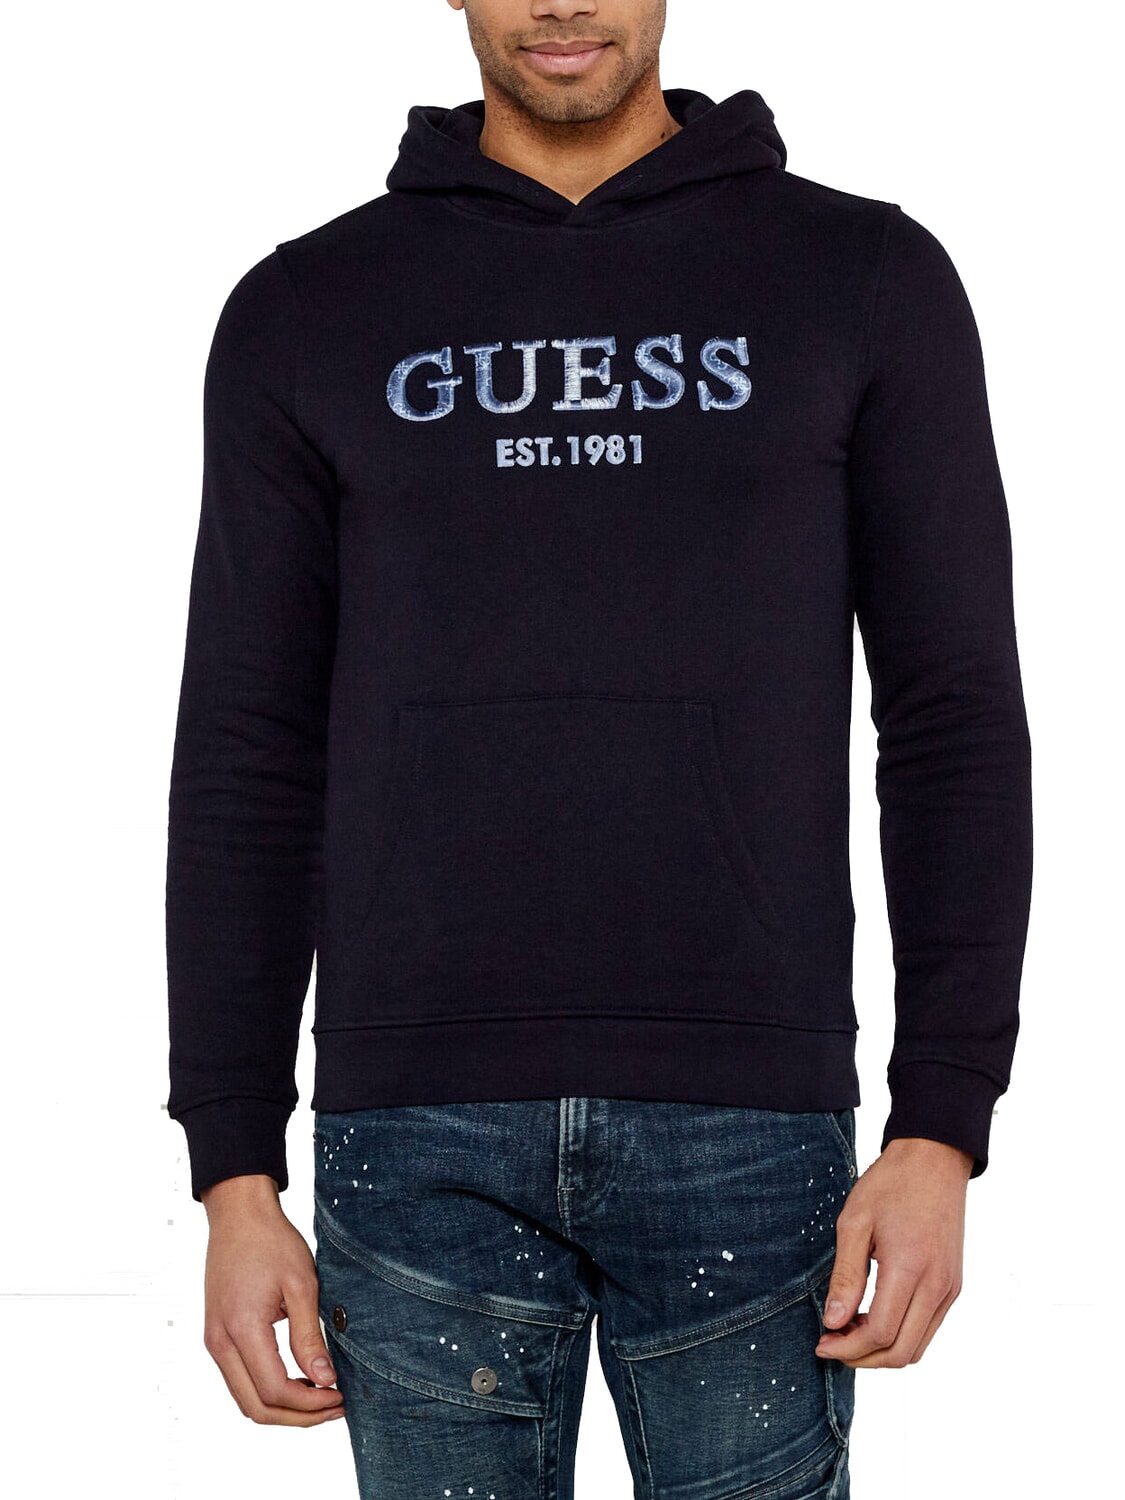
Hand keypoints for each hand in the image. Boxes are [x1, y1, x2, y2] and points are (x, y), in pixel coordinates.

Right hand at [201, 1174, 345, 1424]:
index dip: (310, 1403)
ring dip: (284, 1408)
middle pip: (256, 1407)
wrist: (238, 1214)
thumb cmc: (271, 1241)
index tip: (342, 1396)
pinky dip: (269, 1391)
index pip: (274, 1390)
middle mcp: (220, 1343)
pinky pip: (240, 1380)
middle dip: (299, 1417)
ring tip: (323, 1397)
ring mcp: (214, 1341)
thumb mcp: (300, 1284)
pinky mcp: (217, 1336)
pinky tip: (300, 1380)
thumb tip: (325, 1379)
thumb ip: (309, 1336)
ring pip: (246, 1399)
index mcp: (241, 1329)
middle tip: (337, 1407)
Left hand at [814, 1137, 973, 1368]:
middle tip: (831, 1344)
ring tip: (849, 1331)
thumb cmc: (891, 1185)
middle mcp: (937, 1286)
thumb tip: (832, 1322)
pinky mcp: (953, 1285)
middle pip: (901, 1351)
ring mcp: (949, 1288)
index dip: (847, 1347)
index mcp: (910, 1269)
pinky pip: (928, 1328)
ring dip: (882, 1350)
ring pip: (918, 1347)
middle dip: (862, 1358)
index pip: (880, 1332)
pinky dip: (901, 1335)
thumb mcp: (854, 1222)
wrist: (935, 1160)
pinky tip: (873, 1316)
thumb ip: (845, 1276)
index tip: (821, 1343)